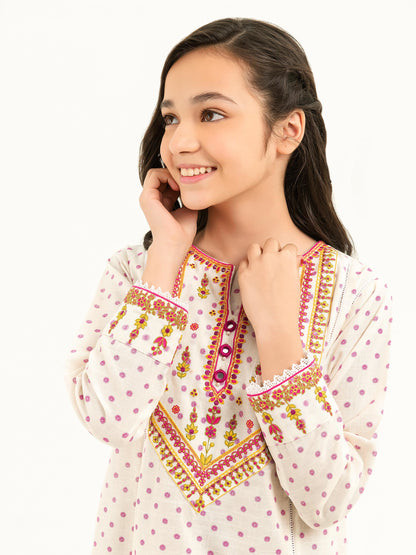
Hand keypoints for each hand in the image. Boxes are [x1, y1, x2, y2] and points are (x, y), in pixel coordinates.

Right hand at [140, 168, 197, 248]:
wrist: (175, 244)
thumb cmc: (183, 232)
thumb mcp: (189, 209)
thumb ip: (189, 196)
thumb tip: (199, 185)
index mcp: (160, 202)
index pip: (167, 181)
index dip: (179, 179)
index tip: (190, 187)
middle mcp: (151, 199)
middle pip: (161, 174)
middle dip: (174, 174)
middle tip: (186, 184)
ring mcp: (147, 198)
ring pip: (156, 172)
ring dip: (170, 174)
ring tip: (181, 185)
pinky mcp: (147, 197)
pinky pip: (154, 175)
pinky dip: (166, 175)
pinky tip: (177, 187)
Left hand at [237, 238, 302, 374]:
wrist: (275, 323)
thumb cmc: (289, 306)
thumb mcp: (296, 283)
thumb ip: (293, 267)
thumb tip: (294, 259)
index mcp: (287, 258)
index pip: (288, 246)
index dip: (288, 255)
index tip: (286, 263)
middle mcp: (271, 257)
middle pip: (271, 242)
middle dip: (272, 250)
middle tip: (273, 263)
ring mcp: (255, 264)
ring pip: (254, 247)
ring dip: (258, 253)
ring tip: (260, 265)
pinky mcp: (243, 274)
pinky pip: (243, 262)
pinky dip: (247, 267)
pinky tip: (252, 277)